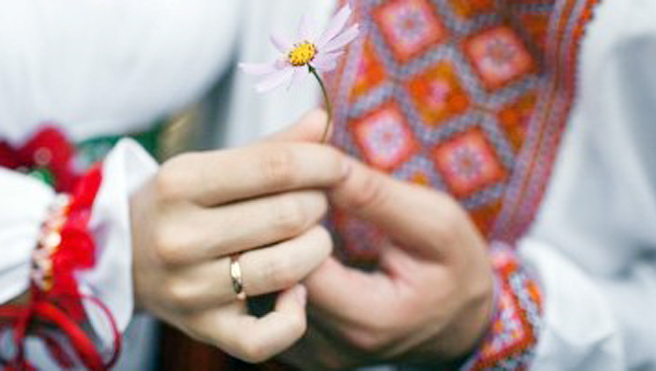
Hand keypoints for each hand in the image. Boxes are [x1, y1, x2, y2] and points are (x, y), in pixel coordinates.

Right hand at [130, 111, 346, 362]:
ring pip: (287, 269)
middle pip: (289, 216)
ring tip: (310, 236)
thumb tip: (323, 121)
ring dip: (317, 248)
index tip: (337, 165)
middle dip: (318, 204)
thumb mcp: (211, 164)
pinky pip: (267, 336)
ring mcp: (189, 288)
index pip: (276, 167)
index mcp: (180, 183)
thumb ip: (271, 146)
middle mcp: (179, 237)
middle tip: (314, 201)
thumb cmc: (180, 202)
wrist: (121, 254)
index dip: (322, 163)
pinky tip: (297, 292)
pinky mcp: (202, 328)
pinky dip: (295, 316)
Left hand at [282, 159, 493, 368]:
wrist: (462, 326)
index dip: (289, 215)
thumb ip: (378, 198)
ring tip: (278, 207)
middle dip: (268, 226)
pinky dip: (267, 269)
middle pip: (265, 281)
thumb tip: (324, 164)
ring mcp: (311, 355)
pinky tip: (284, 240)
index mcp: (366, 320)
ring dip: (263, 246)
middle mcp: (329, 348)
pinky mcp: (302, 352)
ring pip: (257, 294)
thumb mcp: (436, 224)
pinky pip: (266, 307)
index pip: (294, 263)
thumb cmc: (455, 271)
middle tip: (277, 185)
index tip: (302, 182)